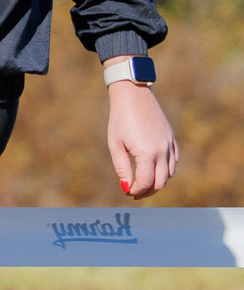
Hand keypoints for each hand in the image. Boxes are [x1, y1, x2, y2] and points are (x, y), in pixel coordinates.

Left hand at [108, 81, 176, 197]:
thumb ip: (122, 168)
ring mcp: (170, 144)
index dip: (136, 191)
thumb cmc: (120, 119)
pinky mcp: (172, 139)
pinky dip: (166, 170)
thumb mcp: (115, 145)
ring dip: (158, 182)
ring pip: (170, 173)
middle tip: (134, 193)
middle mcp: (163, 151)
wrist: (134, 96)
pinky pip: (174, 161)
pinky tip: (154, 170)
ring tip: (143, 183)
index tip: (127, 193)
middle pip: (161, 182)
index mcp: (147, 154)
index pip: (145, 182)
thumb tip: (126, 187)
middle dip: (148, 191)